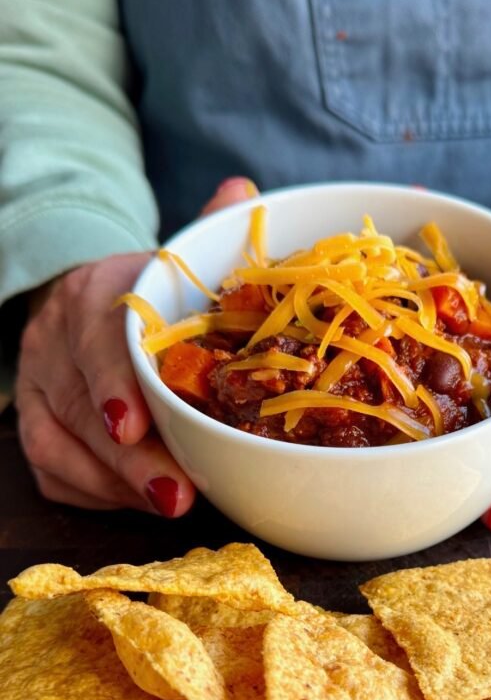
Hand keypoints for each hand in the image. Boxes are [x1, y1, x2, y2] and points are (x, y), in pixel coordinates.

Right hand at [15, 176, 257, 513]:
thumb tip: (244, 193)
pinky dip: (98, 496)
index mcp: (91, 295)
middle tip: (177, 494)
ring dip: (115, 487)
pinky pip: (55, 475)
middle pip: (79, 409)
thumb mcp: (174, 262)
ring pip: (59, 450)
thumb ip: (207, 235)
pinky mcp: (37, 428)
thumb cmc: (147, 295)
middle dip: (128, 461)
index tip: (133, 426)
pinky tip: (140, 502)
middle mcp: (52, 343)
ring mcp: (38, 391)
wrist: (89, 306)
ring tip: (170, 505)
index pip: (93, 341)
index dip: (110, 385)